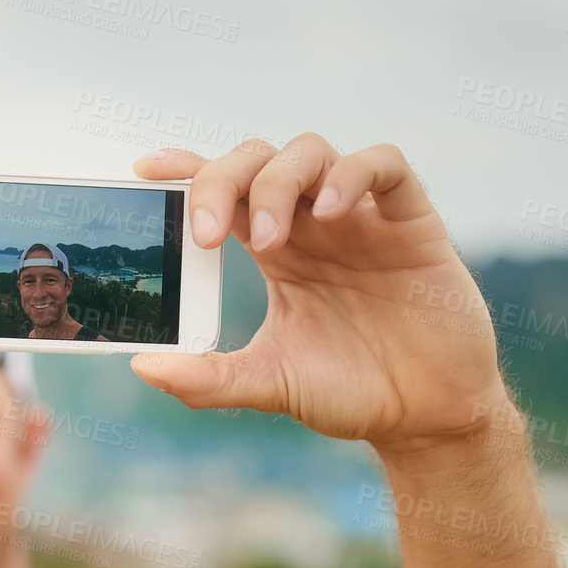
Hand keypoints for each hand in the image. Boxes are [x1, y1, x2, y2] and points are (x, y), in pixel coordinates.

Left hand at [129, 137, 510, 454]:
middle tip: (207, 234)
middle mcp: (311, 222)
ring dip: (279, 182)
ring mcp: (361, 216)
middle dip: (223, 181)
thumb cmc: (349, 391)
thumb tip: (143, 367)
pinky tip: (332, 211)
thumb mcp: (270, 384)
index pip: (223, 190)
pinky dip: (353, 174)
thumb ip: (209, 379)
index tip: (145, 170)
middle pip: (257, 160)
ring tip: (269, 239)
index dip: (186, 170)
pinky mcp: (411, 221)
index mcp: (274, 248)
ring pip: (311, 151)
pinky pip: (384, 165)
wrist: (425, 415)